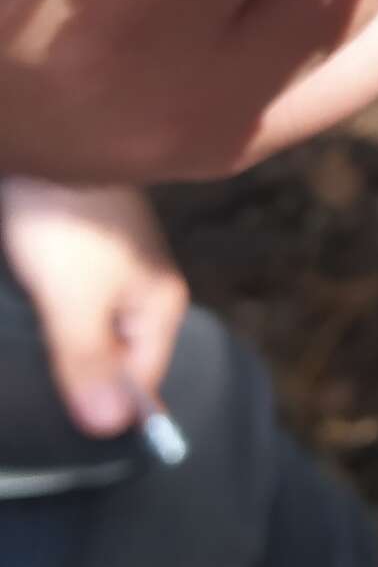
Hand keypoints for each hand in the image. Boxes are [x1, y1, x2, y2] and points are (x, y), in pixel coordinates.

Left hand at [1, 181, 188, 435]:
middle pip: (116, 361)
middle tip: (42, 371)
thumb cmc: (65, 219)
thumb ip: (90, 364)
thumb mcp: (74, 302)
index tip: (62, 415)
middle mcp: (145, 291)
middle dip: (78, 376)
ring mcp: (116, 271)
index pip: (142, 385)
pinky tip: (30, 310)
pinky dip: (50, 316)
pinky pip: (72, 306)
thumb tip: (110, 431)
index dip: (105, 407)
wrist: (44, 135)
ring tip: (34, 337)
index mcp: (160, 306)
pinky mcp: (84, 255)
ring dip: (60, 345)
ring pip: (90, 333)